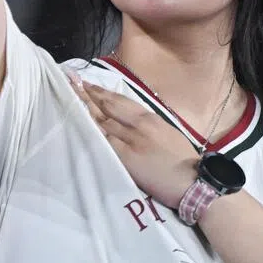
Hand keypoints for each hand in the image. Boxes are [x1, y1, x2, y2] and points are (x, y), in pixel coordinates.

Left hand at [74, 80, 198, 208]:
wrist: (192, 182)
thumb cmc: (183, 161)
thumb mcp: (168, 134)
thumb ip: (149, 126)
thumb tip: (131, 121)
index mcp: (151, 118)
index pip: (121, 100)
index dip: (102, 92)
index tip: (88, 83)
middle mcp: (139, 124)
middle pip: (108, 105)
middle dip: (88, 93)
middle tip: (71, 81)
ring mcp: (132, 139)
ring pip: (103, 120)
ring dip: (85, 108)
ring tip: (70, 96)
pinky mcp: (126, 156)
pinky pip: (103, 140)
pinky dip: (90, 129)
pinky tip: (78, 122)